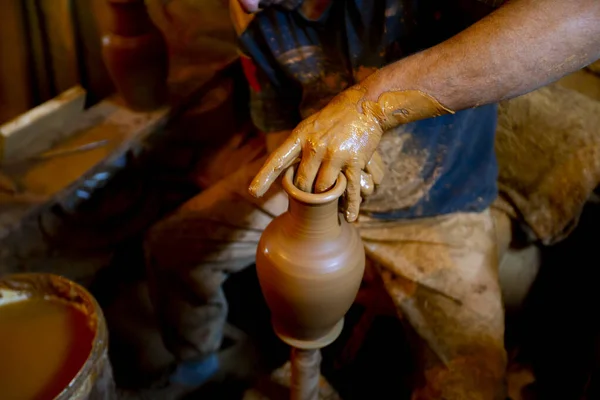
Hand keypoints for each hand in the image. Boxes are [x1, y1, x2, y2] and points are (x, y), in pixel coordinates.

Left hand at [249, 82, 450, 221]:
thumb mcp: (309, 126)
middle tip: (306, 200)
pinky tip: (349, 217)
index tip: (254, 192)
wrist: (365, 105)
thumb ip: (298, 147)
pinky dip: (350, 206)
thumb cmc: (333, 118)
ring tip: (328, 204)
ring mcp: (335, 154)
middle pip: (303, 183)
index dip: (264, 177)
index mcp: (300, 136)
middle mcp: (315, 146)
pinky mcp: (354, 161)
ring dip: (325, 199)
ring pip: (323, 189)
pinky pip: (350, 190)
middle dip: (304, 194)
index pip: (277, 160)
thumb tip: (283, 169)